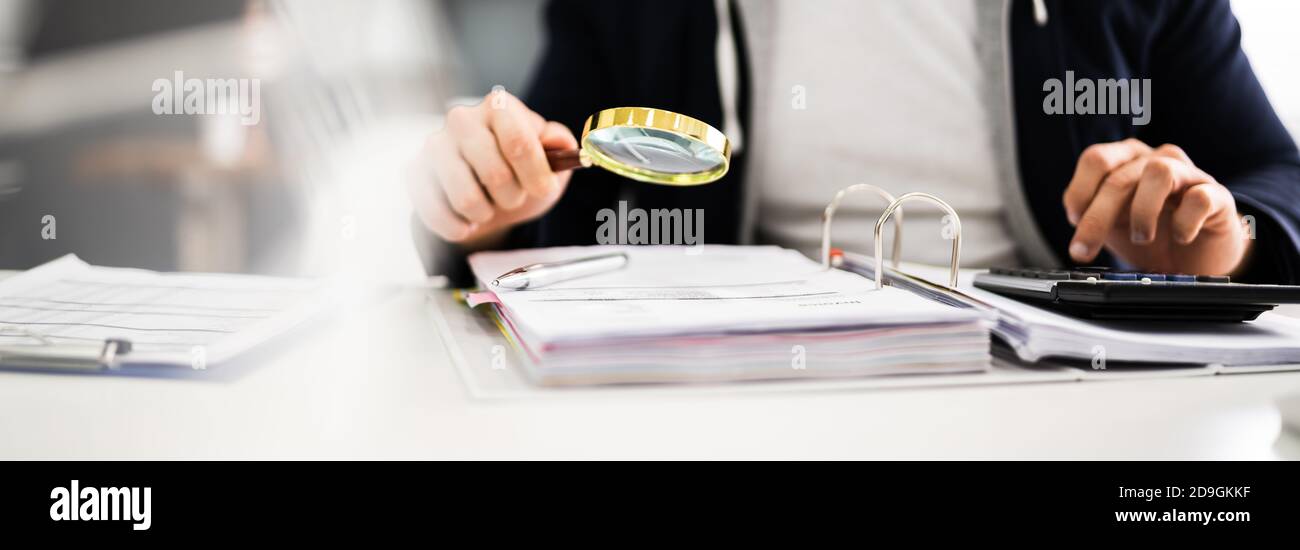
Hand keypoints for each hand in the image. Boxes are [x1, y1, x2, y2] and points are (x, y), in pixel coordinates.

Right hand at [409, 89, 577, 247]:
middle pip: (494, 173)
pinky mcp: (414, 172)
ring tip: (489, 207)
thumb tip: (561, 143)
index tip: (543, 189)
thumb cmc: (521, 171)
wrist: (488, 194)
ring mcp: (434, 145)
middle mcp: (462, 119)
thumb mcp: (551, 159)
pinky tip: (466, 221)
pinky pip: (437, 213)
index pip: (518, 142)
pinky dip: (458, 227)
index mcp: (499, 107)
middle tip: (513, 196)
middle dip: (512, 196)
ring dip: (485, 213)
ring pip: (466, 198)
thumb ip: (560, 147)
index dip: (536, 174)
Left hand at [1062, 139, 1251, 274]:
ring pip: (1160, 172)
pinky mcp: (1218, 195)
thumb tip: (1075, 218)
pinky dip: (1185, 222)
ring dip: (1143, 211)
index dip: (1080, 191)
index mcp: (1126, 160)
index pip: (1096, 159)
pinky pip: (1199, 198)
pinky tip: (1181, 238)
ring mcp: (1189, 175)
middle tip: (1085, 250)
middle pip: (1119, 177)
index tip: (1074, 221)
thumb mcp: (1112, 225)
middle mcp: (1156, 159)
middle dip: (1097, 218)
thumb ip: (1090, 215)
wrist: (1198, 256)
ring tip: (1141, 237)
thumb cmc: (1152, 234)